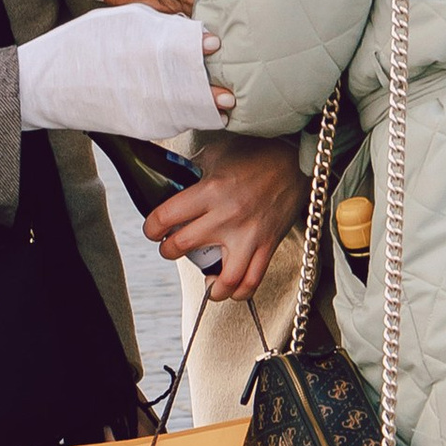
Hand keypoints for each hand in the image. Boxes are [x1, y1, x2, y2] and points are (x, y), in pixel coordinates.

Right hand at [19, 4, 234, 135]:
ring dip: (211, 108)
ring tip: (222, 104)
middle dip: (219, 87)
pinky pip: (177, 123)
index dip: (208, 47)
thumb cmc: (85, 42)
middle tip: (231, 89)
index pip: (195, 46)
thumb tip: (190, 30)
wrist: (50, 84)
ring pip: (196, 111)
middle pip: (203, 84)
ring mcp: (151, 105)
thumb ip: (162, 24)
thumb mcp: (123, 20)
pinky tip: (194, 112)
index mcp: (153, 44)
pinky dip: (189, 117)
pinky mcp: (144, 126)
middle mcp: (157, 76)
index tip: (216, 46)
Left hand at [144, 132, 303, 299]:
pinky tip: (231, 289)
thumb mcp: (216, 153)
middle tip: (171, 247)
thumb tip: (171, 178)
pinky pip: (253, 280)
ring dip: (209, 285)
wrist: (295, 159)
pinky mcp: (268, 244)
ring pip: (224, 278)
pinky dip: (240, 292)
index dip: (151, 228)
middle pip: (182, 247)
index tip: (153, 230)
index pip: (166, 216)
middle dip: (169, 251)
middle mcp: (227, 216)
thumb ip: (193, 169)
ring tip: (205, 280)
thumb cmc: (256, 154)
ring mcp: (249, 235)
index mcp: (210, 191)